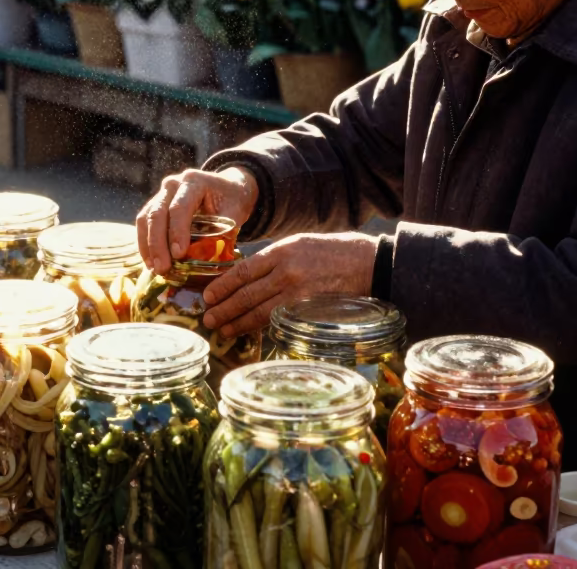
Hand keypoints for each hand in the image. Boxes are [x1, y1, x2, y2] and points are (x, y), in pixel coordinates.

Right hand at [136, 166, 258, 274]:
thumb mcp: (233, 214)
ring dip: (148, 246)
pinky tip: (151, 262)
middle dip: (158, 244)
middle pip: (157, 213)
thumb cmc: (232, 201)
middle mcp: (173, 184)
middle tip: (163, 269)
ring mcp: (162, 193)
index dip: (177, 232)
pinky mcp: (155, 205)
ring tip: (155, 269)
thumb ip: (220, 233)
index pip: (179, 207)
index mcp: (194, 182)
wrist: (228, 188)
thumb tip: (204, 261)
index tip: (179, 255)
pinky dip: (146, 244)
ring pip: (146, 218)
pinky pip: (144, 224)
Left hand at [202, 232, 379, 337]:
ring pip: (260, 311)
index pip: (243, 271)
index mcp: (281, 251)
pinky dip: (261, 328)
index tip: (208, 296)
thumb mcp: (298, 244)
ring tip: (222, 330)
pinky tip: (249, 332)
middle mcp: (286, 272)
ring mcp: (298, 293)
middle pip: (247, 294)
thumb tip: (246, 276)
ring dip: (238, 323)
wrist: (368, 263)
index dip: (222, 286)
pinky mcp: (309, 310)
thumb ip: (273, 259)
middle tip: (208, 319)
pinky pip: (279, 321)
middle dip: (225, 309)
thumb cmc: (332, 252)